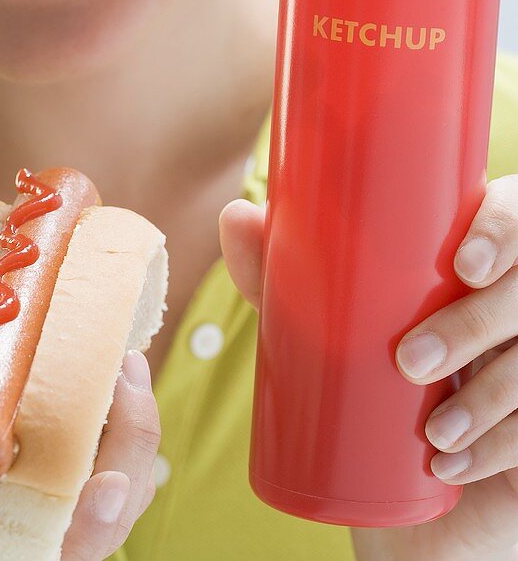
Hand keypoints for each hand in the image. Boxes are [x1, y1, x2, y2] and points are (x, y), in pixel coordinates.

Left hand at [219, 175, 517, 560]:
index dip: (506, 226)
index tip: (463, 262)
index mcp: (478, 263)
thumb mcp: (324, 332)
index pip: (517, 215)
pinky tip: (455, 466)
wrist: (397, 509)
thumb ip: (283, 275)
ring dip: (489, 397)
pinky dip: (498, 448)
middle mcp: (514, 307)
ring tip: (433, 431)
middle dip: (477, 321)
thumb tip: (236, 215)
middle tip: (412, 360)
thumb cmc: (365, 391)